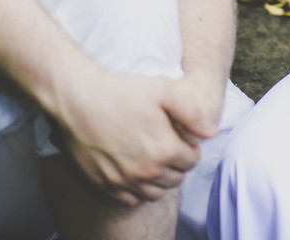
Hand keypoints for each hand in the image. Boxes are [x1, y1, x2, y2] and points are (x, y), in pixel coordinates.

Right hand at [53, 72, 217, 205]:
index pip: (192, 160)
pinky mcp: (106, 186)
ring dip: (160, 179)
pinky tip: (135, 171)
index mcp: (165, 150)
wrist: (78, 101)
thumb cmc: (121, 91)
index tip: (181, 138)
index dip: (190, 148)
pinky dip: (137, 189)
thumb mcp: (163, 90)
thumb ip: (192, 112)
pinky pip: (132, 199)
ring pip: (156, 192)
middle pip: (176, 178)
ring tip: (153, 159)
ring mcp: (125, 182)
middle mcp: (147, 172)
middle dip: (177, 164)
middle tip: (168, 147)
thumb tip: (211, 132)